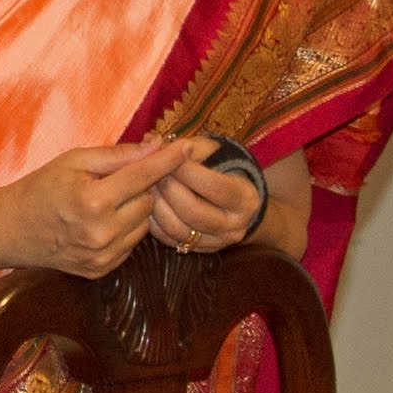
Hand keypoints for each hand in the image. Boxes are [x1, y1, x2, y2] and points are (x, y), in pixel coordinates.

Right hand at [0, 141, 198, 275]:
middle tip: (122, 177)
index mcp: (93, 201)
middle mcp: (102, 233)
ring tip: (109, 201)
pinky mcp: (102, 270)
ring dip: (135, 209)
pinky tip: (102, 221)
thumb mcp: (74, 161)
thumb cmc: (41, 187)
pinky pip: (131, 244)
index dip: (167, 160)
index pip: (143, 176)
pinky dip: (125, 229)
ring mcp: (102, 256)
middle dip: (142, 187)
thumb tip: (157, 145)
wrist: (11, 230)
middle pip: (149, 202)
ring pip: (144, 225)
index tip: (187, 147)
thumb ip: (118, 155)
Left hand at [144, 142, 270, 252]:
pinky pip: (169, 239)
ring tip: (146, 186)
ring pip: (178, 229)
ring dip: (157, 205)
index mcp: (246, 199)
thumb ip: (190, 147)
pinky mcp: (197, 251)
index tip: (169, 156)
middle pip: (194, 211)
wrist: (234, 202)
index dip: (188, 171)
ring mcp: (216, 242)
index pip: (215, 187)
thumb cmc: (221, 169)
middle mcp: (234, 226)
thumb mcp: (215, 153)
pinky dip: (153, 222)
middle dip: (169, 188)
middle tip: (152, 171)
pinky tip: (146, 204)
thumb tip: (156, 141)